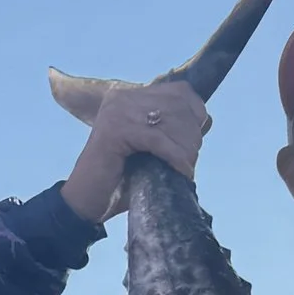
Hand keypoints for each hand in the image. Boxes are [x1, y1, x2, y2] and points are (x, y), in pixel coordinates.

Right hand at [60, 76, 210, 223]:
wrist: (85, 203)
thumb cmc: (121, 180)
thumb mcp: (151, 149)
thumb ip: (173, 131)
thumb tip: (208, 119)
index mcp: (129, 96)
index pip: (180, 91)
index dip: (196, 114)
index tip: (196, 142)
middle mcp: (121, 98)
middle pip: (179, 104)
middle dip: (192, 135)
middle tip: (189, 160)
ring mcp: (116, 112)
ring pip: (172, 121)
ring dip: (186, 148)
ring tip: (185, 167)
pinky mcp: (115, 131)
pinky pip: (159, 140)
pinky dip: (175, 157)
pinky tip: (182, 172)